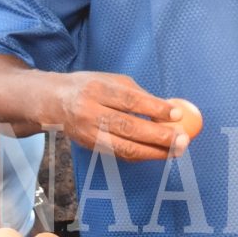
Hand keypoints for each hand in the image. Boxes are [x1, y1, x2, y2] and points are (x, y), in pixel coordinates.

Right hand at [46, 71, 184, 160]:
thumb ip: (139, 94)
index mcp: (96, 90)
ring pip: (124, 147)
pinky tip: (158, 153)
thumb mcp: (111, 81)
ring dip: (154, 152)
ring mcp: (89, 133)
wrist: (54, 103)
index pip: (129, 100)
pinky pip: (120, 155)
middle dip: (159, 135)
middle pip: (128, 127)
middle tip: (183, 139)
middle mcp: (89, 112)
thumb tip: (170, 109)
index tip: (177, 114)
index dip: (154, 108)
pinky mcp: (91, 147)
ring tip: (176, 151)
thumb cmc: (90, 88)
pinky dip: (142, 155)